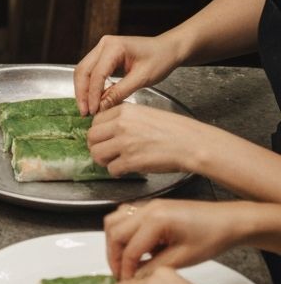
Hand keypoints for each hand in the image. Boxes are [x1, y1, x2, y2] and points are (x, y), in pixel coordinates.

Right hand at [74, 33, 182, 115]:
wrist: (168, 49)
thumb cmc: (160, 60)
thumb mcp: (142, 78)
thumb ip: (120, 92)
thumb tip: (101, 107)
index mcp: (114, 47)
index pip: (97, 73)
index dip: (93, 94)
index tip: (93, 111)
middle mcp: (104, 44)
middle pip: (83, 70)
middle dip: (82, 93)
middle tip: (84, 112)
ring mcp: (102, 48)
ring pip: (84, 70)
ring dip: (83, 90)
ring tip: (86, 108)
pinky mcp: (103, 55)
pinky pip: (91, 71)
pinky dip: (90, 86)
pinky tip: (92, 99)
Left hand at [88, 103, 207, 175]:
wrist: (191, 144)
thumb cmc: (175, 130)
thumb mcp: (146, 114)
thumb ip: (126, 119)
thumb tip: (110, 130)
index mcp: (124, 111)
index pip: (96, 121)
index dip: (98, 132)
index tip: (103, 139)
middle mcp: (121, 125)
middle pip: (92, 137)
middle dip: (96, 146)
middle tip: (104, 152)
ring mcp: (124, 143)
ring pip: (97, 154)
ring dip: (104, 160)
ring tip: (114, 162)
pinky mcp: (131, 161)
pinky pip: (112, 169)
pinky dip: (116, 172)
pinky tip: (125, 170)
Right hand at [105, 199, 246, 279]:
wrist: (228, 221)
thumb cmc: (212, 238)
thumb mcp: (184, 258)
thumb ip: (155, 268)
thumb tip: (135, 279)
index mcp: (156, 220)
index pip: (130, 248)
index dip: (125, 268)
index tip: (126, 283)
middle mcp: (146, 208)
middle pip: (114, 231)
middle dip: (113, 255)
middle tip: (120, 274)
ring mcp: (147, 204)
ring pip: (114, 220)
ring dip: (115, 241)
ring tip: (123, 261)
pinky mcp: (150, 206)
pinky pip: (125, 215)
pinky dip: (122, 231)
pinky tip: (133, 246)